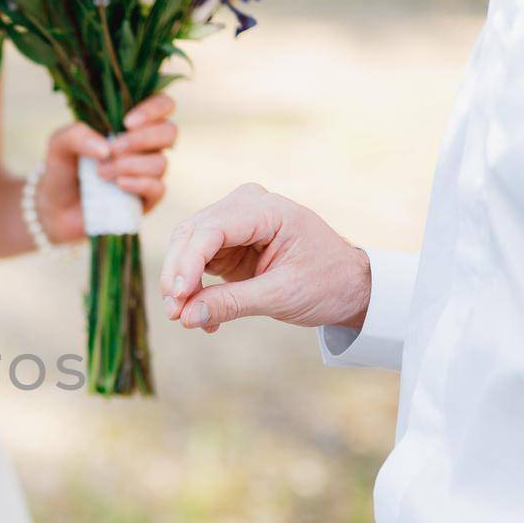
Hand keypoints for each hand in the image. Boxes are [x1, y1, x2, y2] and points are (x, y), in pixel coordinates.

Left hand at [36, 94, 176, 242]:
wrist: (57, 209)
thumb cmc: (63, 169)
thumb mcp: (59, 144)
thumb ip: (77, 135)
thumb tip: (106, 147)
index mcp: (131, 124)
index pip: (162, 104)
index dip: (154, 109)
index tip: (127, 122)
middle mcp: (146, 146)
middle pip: (169, 132)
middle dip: (142, 139)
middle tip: (112, 149)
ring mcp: (149, 173)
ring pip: (161, 163)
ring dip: (129, 166)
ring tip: (100, 173)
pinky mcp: (148, 199)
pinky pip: (158, 188)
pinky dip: (138, 184)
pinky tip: (118, 185)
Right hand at [158, 183, 371, 333]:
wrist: (348, 284)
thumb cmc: (326, 283)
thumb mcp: (281, 296)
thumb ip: (231, 303)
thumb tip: (185, 317)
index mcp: (268, 210)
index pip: (211, 230)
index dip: (187, 264)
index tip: (177, 299)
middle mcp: (247, 206)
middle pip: (192, 234)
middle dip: (177, 274)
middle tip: (175, 314)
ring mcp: (235, 220)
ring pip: (186, 245)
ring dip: (180, 282)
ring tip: (185, 317)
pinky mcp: (227, 240)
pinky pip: (195, 259)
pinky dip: (192, 286)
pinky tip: (200, 312)